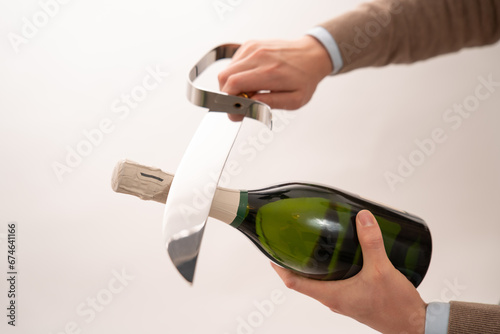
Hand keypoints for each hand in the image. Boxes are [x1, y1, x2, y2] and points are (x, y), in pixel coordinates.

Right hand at [218, 36, 331, 119]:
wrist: (312, 55)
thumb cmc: (305, 79)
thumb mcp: (295, 100)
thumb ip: (271, 104)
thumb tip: (250, 105)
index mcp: (270, 72)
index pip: (234, 84)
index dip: (228, 101)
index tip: (234, 112)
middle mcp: (259, 57)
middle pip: (224, 77)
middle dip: (228, 95)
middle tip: (241, 102)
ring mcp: (253, 48)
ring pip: (226, 70)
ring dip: (232, 85)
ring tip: (249, 90)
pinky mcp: (251, 44)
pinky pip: (233, 62)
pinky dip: (236, 74)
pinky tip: (250, 79)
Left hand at [272, 210, 426, 333]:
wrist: (414, 325)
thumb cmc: (395, 307)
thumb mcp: (382, 270)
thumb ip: (371, 242)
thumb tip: (362, 218)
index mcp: (333, 295)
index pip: (295, 283)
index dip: (280, 268)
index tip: (272, 254)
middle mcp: (334, 299)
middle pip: (304, 281)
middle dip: (296, 262)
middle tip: (293, 241)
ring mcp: (344, 300)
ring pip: (320, 281)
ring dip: (314, 265)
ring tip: (315, 244)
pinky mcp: (354, 298)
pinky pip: (335, 282)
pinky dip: (331, 269)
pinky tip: (342, 255)